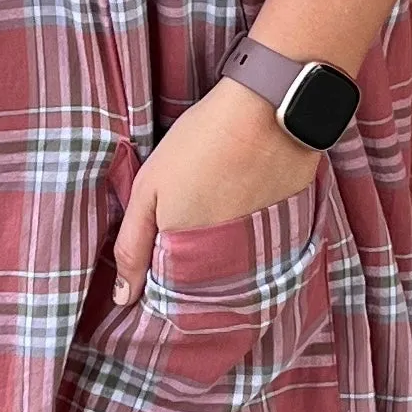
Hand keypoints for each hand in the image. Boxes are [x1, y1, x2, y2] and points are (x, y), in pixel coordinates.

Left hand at [111, 78, 320, 307]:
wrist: (266, 114)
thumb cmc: (200, 145)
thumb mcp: (148, 189)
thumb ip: (133, 246)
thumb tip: (124, 298)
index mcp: (190, 263)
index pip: (167, 293)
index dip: (156, 270)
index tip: (155, 243)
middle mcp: (229, 270)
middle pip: (201, 284)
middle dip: (186, 264)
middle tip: (186, 214)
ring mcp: (262, 254)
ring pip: (232, 270)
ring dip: (219, 252)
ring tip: (214, 205)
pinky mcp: (288, 236)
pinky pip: (261, 252)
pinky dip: (250, 238)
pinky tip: (242, 204)